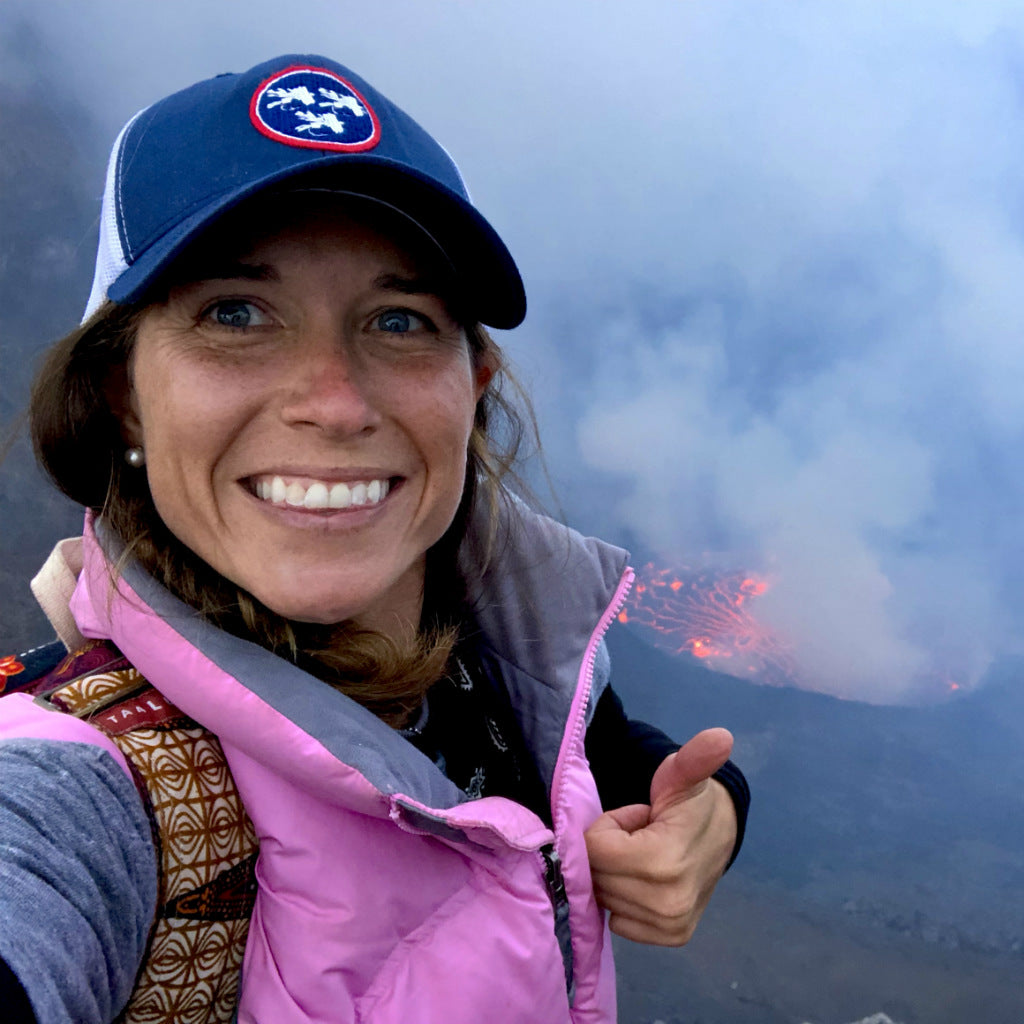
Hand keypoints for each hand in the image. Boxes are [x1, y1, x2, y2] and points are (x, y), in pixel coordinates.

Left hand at [584, 727, 736, 945]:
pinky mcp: (669, 936)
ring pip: (603, 898)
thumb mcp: (683, 774)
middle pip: (595, 876)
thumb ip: (692, 758)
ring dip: (616, 873)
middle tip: (640, 835)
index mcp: (664, 862)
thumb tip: (721, 736)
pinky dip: (623, 897)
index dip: (608, 827)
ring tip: (644, 854)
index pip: (594, 849)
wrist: (720, 832)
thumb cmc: (690, 800)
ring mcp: (669, 925)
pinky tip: (646, 879)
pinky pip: (617, 920)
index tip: (636, 818)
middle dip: (609, 850)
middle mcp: (667, 904)